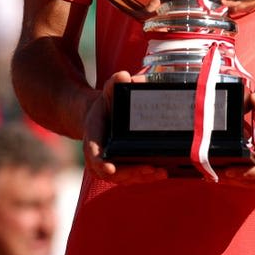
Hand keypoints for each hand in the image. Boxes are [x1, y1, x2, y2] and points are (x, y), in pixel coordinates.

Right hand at [82, 70, 167, 184]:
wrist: (99, 117)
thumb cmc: (106, 105)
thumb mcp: (108, 91)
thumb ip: (114, 84)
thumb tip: (124, 77)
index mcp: (92, 136)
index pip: (92, 152)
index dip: (100, 163)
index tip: (109, 168)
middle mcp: (98, 154)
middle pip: (111, 171)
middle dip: (130, 173)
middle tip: (149, 169)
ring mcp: (109, 164)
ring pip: (122, 177)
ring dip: (141, 177)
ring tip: (160, 172)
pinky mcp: (121, 168)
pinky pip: (131, 177)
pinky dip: (145, 177)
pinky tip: (163, 173)